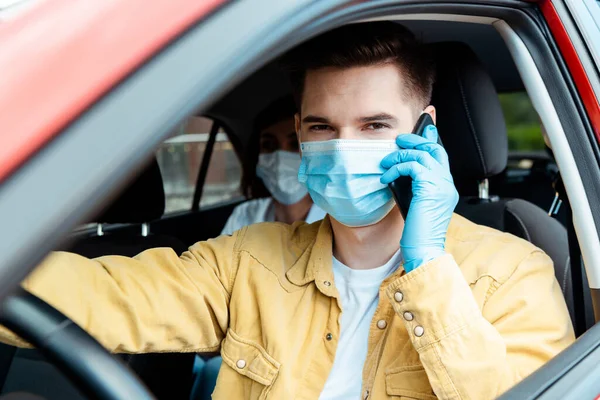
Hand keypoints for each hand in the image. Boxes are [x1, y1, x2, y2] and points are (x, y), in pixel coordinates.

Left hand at [379, 125, 457, 272]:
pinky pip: (413, 166)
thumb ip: (414, 187)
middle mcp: (448, 184)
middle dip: (416, 140)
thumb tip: (400, 171)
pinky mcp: (431, 188)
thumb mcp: (415, 204)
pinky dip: (397, 168)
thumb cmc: (417, 233)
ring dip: (400, 155)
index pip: (441, 156)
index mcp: (446, 188)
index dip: (431, 141)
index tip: (423, 130)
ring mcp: (442, 185)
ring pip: (422, 154)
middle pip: (435, 149)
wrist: (424, 249)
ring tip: (386, 162)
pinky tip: (386, 177)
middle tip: (400, 140)